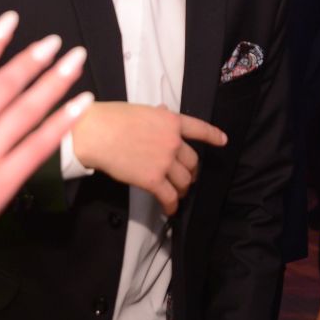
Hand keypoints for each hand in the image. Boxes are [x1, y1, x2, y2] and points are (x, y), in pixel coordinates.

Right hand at [0, 11, 90, 272]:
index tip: (10, 21)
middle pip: (5, 84)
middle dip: (32, 59)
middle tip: (55, 41)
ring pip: (27, 110)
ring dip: (54, 82)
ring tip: (75, 62)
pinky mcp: (1, 182)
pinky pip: (38, 148)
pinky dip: (60, 124)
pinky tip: (78, 106)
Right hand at [71, 102, 226, 214]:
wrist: (97, 133)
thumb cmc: (112, 118)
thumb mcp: (141, 111)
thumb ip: (156, 116)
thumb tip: (162, 112)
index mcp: (171, 121)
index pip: (199, 129)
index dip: (213, 136)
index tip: (222, 141)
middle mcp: (173, 141)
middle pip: (192, 161)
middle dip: (191, 171)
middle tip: (186, 177)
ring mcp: (164, 161)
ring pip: (184, 181)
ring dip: (183, 189)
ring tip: (178, 194)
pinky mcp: (153, 180)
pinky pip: (169, 197)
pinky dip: (172, 205)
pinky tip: (169, 209)